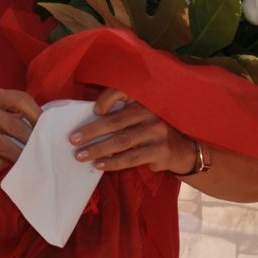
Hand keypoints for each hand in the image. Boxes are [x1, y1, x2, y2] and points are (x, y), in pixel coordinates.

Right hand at [0, 87, 39, 172]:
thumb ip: (10, 113)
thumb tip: (42, 124)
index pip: (20, 99)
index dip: (37, 114)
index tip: (45, 128)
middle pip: (16, 125)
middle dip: (31, 141)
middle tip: (39, 151)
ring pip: (4, 145)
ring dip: (17, 156)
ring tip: (24, 161)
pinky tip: (2, 165)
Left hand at [69, 87, 196, 172]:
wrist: (184, 150)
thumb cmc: (153, 132)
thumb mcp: (141, 118)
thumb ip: (121, 116)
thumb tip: (87, 124)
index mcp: (143, 100)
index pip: (123, 92)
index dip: (107, 98)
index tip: (93, 110)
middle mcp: (151, 113)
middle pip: (116, 121)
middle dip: (92, 131)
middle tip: (73, 139)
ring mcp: (157, 131)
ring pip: (121, 141)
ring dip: (98, 149)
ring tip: (80, 155)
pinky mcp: (160, 150)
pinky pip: (131, 158)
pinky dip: (113, 162)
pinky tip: (99, 164)